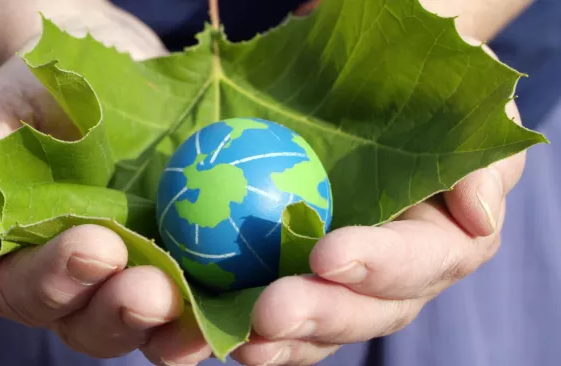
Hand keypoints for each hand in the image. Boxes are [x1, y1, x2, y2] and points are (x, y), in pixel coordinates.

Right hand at [0, 6, 206, 360]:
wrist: (108, 64)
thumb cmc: (42, 87)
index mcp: (26, 256)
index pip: (28, 290)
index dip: (56, 279)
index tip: (92, 245)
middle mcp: (82, 280)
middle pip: (90, 323)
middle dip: (116, 311)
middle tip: (147, 288)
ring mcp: (137, 274)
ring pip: (146, 326)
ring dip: (168, 323)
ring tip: (189, 299)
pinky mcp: (188, 262)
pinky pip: (201, 301)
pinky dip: (214, 310)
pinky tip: (233, 305)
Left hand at [229, 42, 524, 365]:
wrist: (356, 94)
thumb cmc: (411, 94)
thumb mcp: (463, 107)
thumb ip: (480, 159)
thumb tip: (479, 216)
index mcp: (438, 242)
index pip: (420, 261)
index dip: (379, 264)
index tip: (330, 254)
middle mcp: (391, 278)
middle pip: (364, 312)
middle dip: (320, 315)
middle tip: (273, 311)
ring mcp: (338, 286)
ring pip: (316, 329)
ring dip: (278, 339)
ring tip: (240, 336)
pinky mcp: (291, 282)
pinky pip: (270, 316)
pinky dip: (240, 327)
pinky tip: (210, 332)